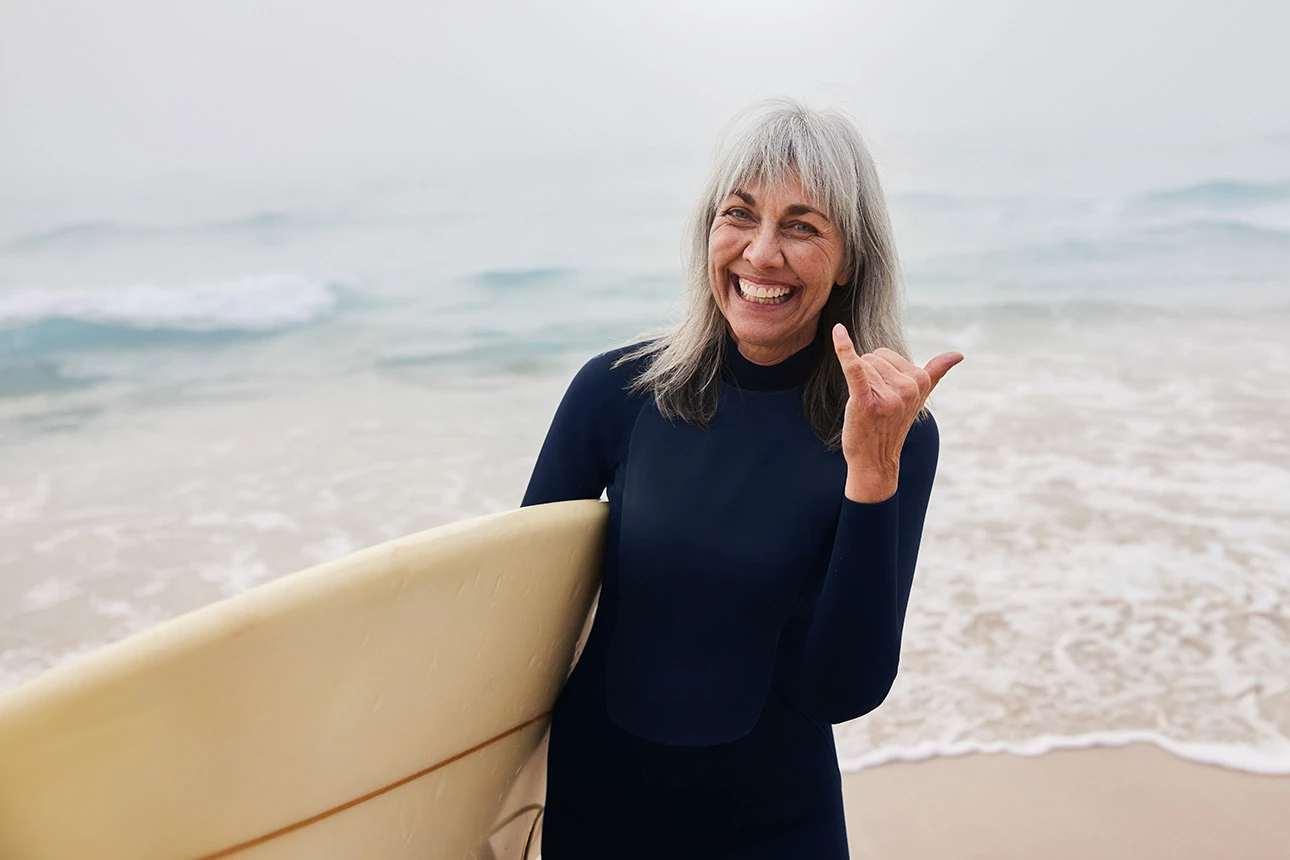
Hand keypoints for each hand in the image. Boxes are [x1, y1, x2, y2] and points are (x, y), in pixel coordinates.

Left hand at [831, 323, 962, 501]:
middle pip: (872, 358)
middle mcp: (907, 387)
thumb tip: (959, 354)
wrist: (875, 460)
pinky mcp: (866, 401)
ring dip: (858, 385)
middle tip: (872, 402)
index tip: (884, 395)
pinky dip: (844, 349)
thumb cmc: (892, 425)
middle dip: (867, 377)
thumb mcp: (919, 398)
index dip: (878, 373)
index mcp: (920, 381)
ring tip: (866, 407)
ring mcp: (888, 396)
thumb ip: (936, 373)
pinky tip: (838, 333)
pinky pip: (854, 368)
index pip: (885, 355)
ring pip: (860, 365)